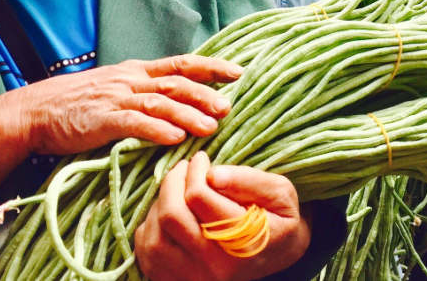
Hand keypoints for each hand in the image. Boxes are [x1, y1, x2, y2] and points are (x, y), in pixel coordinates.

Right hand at [0, 55, 240, 185]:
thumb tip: (179, 102)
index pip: (181, 64)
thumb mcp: (116, 88)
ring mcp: (116, 98)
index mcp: (136, 71)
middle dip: (205, 94)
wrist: (36, 110)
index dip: (210, 66)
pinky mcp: (102, 119)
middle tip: (229, 107)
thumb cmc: (78, 103)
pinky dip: (156, 130)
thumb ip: (144, 91)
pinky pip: (133, 123)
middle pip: (176, 83)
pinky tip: (174, 138)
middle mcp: (131, 80)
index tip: (238, 72)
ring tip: (210, 127)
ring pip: (160, 103)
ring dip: (188, 114)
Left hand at [135, 152, 309, 280]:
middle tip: (184, 168)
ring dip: (160, 205)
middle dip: (172, 182)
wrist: (278, 254)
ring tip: (176, 191)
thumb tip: (212, 174)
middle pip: (172, 217)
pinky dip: (151, 228)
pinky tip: (169, 215)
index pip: (199, 198)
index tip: (201, 158)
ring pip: (154, 238)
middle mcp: (217, 268)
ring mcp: (194, 280)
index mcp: (245, 242)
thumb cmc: (278, 218)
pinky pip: (147, 254)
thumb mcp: (280, 192)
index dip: (195, 170)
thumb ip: (249, 180)